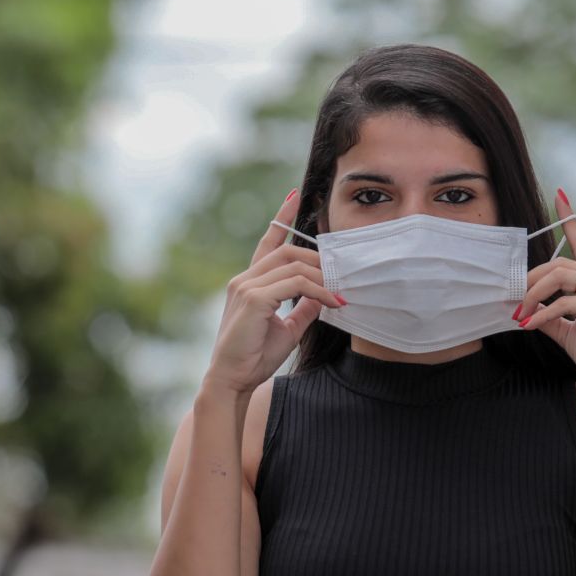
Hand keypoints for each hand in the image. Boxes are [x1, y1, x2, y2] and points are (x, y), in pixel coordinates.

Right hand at [203, 187, 345, 396]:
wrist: (232, 380)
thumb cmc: (254, 358)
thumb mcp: (287, 329)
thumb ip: (302, 309)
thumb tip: (322, 297)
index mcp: (249, 282)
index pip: (268, 242)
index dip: (281, 218)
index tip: (295, 195)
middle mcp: (244, 279)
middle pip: (289, 252)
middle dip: (320, 261)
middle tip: (342, 278)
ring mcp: (246, 286)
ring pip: (295, 266)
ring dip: (323, 279)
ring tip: (341, 294)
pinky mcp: (253, 299)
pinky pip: (296, 284)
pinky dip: (319, 291)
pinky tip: (333, 302)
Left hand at [514, 189, 575, 400]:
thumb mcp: (570, 334)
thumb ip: (551, 317)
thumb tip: (526, 310)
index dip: (570, 221)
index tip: (559, 196)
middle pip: (560, 263)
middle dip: (531, 280)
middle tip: (513, 301)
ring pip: (561, 276)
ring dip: (534, 294)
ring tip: (521, 314)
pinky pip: (566, 302)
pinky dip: (544, 312)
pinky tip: (531, 324)